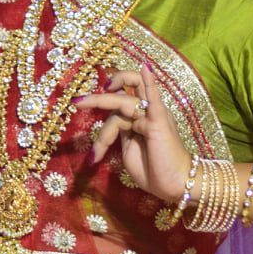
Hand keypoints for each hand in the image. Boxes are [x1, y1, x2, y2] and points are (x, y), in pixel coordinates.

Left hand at [73, 66, 192, 200]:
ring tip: (87, 128)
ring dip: (102, 112)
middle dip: (97, 98)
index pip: (116, 105)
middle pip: (121, 95)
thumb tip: (109, 123)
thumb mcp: (129, 149)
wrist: (176, 185)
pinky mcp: (159, 121)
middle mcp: (148, 111)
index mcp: (141, 118)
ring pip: (123, 103)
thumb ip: (120, 132)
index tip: (82, 111)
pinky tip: (145, 68)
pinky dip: (150, 82)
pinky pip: (154, 98)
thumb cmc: (154, 171)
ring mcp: (154, 114)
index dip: (100, 107)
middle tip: (76, 102)